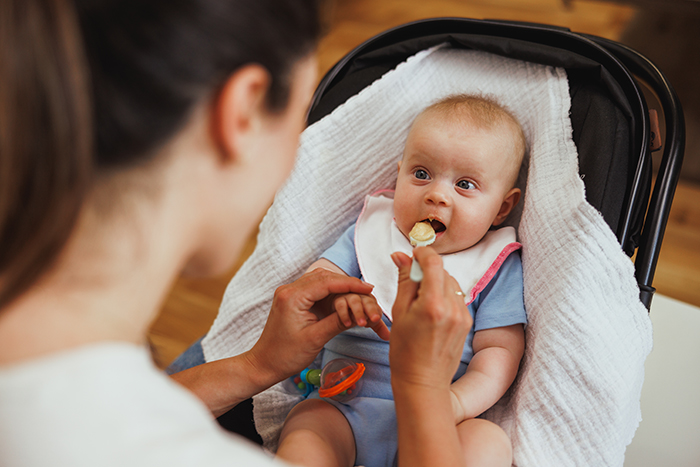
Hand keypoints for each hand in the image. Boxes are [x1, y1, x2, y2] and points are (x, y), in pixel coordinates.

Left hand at [247, 268, 374, 384]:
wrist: (265, 363)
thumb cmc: (286, 355)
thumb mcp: (316, 338)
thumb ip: (337, 322)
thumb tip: (359, 312)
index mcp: (292, 297)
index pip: (326, 282)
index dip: (350, 284)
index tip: (368, 287)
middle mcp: (289, 290)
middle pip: (324, 277)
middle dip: (347, 282)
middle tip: (368, 289)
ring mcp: (290, 293)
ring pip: (320, 280)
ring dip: (339, 285)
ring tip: (359, 291)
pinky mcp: (293, 299)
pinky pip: (315, 288)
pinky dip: (331, 290)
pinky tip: (344, 296)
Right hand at [334, 293, 389, 340]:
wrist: (338, 304)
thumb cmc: (355, 310)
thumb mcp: (367, 318)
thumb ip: (378, 326)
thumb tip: (388, 337)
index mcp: (370, 299)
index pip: (375, 305)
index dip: (376, 312)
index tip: (376, 320)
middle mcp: (361, 296)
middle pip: (367, 301)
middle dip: (371, 310)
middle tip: (374, 320)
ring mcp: (349, 296)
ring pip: (355, 301)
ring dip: (359, 312)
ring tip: (362, 324)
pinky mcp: (337, 300)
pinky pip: (341, 305)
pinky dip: (344, 314)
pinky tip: (347, 324)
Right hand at [389, 248, 472, 391]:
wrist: (423, 382)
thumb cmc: (404, 351)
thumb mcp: (399, 312)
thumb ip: (404, 280)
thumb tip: (401, 255)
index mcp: (432, 304)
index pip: (433, 262)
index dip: (422, 253)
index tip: (412, 255)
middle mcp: (452, 308)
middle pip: (442, 271)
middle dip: (427, 270)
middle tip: (410, 283)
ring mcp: (462, 315)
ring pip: (451, 283)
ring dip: (436, 283)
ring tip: (420, 302)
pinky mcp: (467, 322)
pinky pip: (456, 297)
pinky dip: (444, 296)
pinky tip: (432, 312)